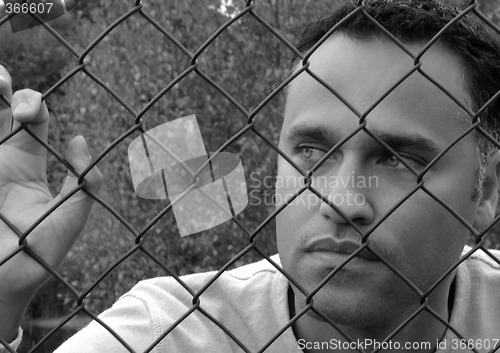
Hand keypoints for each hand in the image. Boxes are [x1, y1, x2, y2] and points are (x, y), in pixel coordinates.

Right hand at [0, 66, 102, 340]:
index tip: (28, 114)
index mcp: (28, 165)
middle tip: (1, 80)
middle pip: (0, 111)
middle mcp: (0, 159)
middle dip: (3, 87)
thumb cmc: (42, 252)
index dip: (33, 104)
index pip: (33, 120)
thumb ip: (86, 178)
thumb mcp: (74, 213)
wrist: (5, 281)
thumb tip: (80, 138)